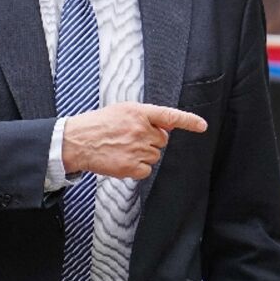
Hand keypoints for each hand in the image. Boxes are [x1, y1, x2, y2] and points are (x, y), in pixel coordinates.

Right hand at [62, 102, 206, 179]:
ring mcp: (136, 149)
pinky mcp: (130, 166)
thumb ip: (146, 116)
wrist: (77, 142)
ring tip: (124, 149)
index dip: (188, 121)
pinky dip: (138, 168)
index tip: (202, 126)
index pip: (170, 115)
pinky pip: (147, 170)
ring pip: (155, 156)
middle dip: (151, 141)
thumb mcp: (123, 110)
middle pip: (162, 140)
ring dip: (144, 154)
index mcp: (139, 112)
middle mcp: (140, 130)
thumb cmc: (99, 125)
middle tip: (131, 139)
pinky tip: (123, 160)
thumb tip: (168, 125)